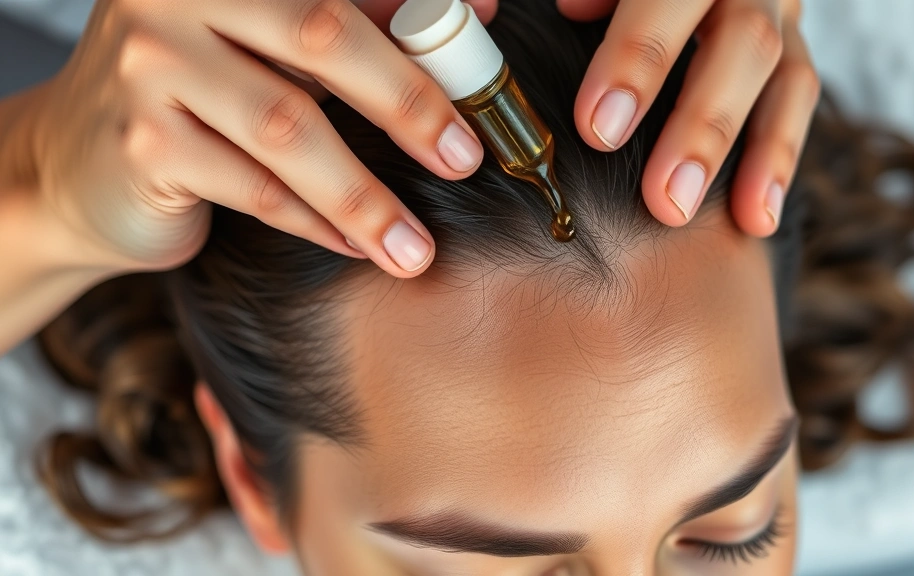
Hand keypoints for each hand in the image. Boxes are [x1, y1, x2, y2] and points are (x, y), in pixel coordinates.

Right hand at [30, 0, 488, 277]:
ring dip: (366, 194)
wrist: (79, 168)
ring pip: (288, 127)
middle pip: (320, 34)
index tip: (486, 61)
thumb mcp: (271, 50)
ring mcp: (149, 65)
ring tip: (416, 246)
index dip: (416, 22)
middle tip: (466, 159)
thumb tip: (476, 10)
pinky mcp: (142, 142)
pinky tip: (359, 246)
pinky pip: (254, 189)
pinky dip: (317, 222)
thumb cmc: (198, 100)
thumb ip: (359, 25)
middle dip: (408, 101)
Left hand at [475, 0, 818, 235]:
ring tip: (686, 213)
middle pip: (740, 38)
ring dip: (734, 150)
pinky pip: (798, 96)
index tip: (599, 127)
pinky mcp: (790, 43)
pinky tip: (754, 217)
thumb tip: (541, 11)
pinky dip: (779, 157)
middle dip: (699, 122)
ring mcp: (772, 7)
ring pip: (775, 70)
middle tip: (659, 200)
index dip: (637, 57)